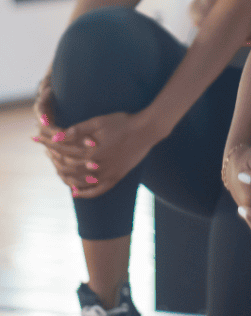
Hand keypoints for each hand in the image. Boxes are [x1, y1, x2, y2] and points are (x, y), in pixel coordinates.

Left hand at [33, 109, 156, 198]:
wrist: (146, 130)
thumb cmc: (123, 122)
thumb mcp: (99, 122)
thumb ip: (78, 130)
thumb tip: (57, 136)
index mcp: (90, 150)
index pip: (62, 151)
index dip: (49, 145)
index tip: (38, 139)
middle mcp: (96, 166)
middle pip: (68, 168)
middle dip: (54, 160)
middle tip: (47, 153)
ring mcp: (106, 174)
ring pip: (79, 182)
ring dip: (66, 177)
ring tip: (57, 170)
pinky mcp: (115, 178)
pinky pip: (97, 191)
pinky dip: (85, 193)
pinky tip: (75, 192)